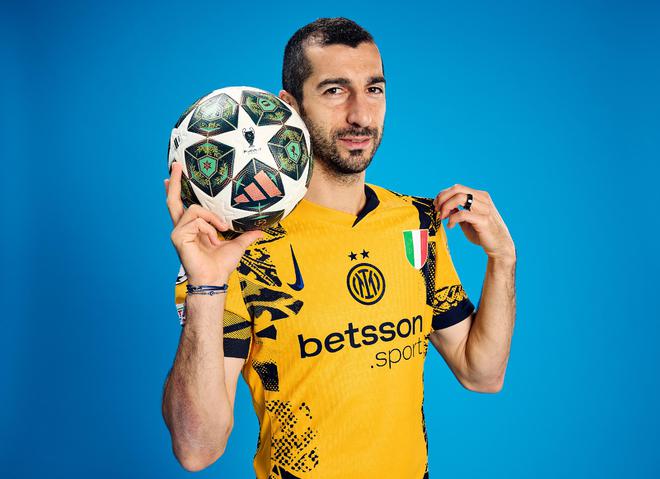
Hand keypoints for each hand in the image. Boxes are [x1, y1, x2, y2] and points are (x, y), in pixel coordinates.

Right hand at [165, 162, 264, 283]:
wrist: (215, 278)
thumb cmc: (222, 265)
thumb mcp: (237, 245)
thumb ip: (246, 235)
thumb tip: (261, 231)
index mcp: (192, 228)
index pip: (181, 205)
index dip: (176, 190)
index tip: (173, 175)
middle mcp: (182, 227)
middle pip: (173, 200)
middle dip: (175, 182)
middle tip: (177, 165)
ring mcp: (178, 231)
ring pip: (196, 209)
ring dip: (212, 220)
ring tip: (220, 233)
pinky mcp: (178, 236)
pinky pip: (198, 221)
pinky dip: (209, 229)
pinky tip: (212, 240)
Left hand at [433, 184, 514, 261]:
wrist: (499, 246)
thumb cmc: (483, 233)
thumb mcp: (467, 220)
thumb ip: (457, 212)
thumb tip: (443, 208)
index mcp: (479, 196)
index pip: (457, 188)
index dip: (443, 195)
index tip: (436, 205)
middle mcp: (483, 199)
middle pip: (457, 189)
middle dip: (443, 198)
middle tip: (437, 210)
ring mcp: (485, 208)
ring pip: (459, 197)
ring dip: (446, 207)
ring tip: (443, 218)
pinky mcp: (484, 220)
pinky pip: (463, 214)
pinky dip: (453, 219)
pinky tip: (450, 227)